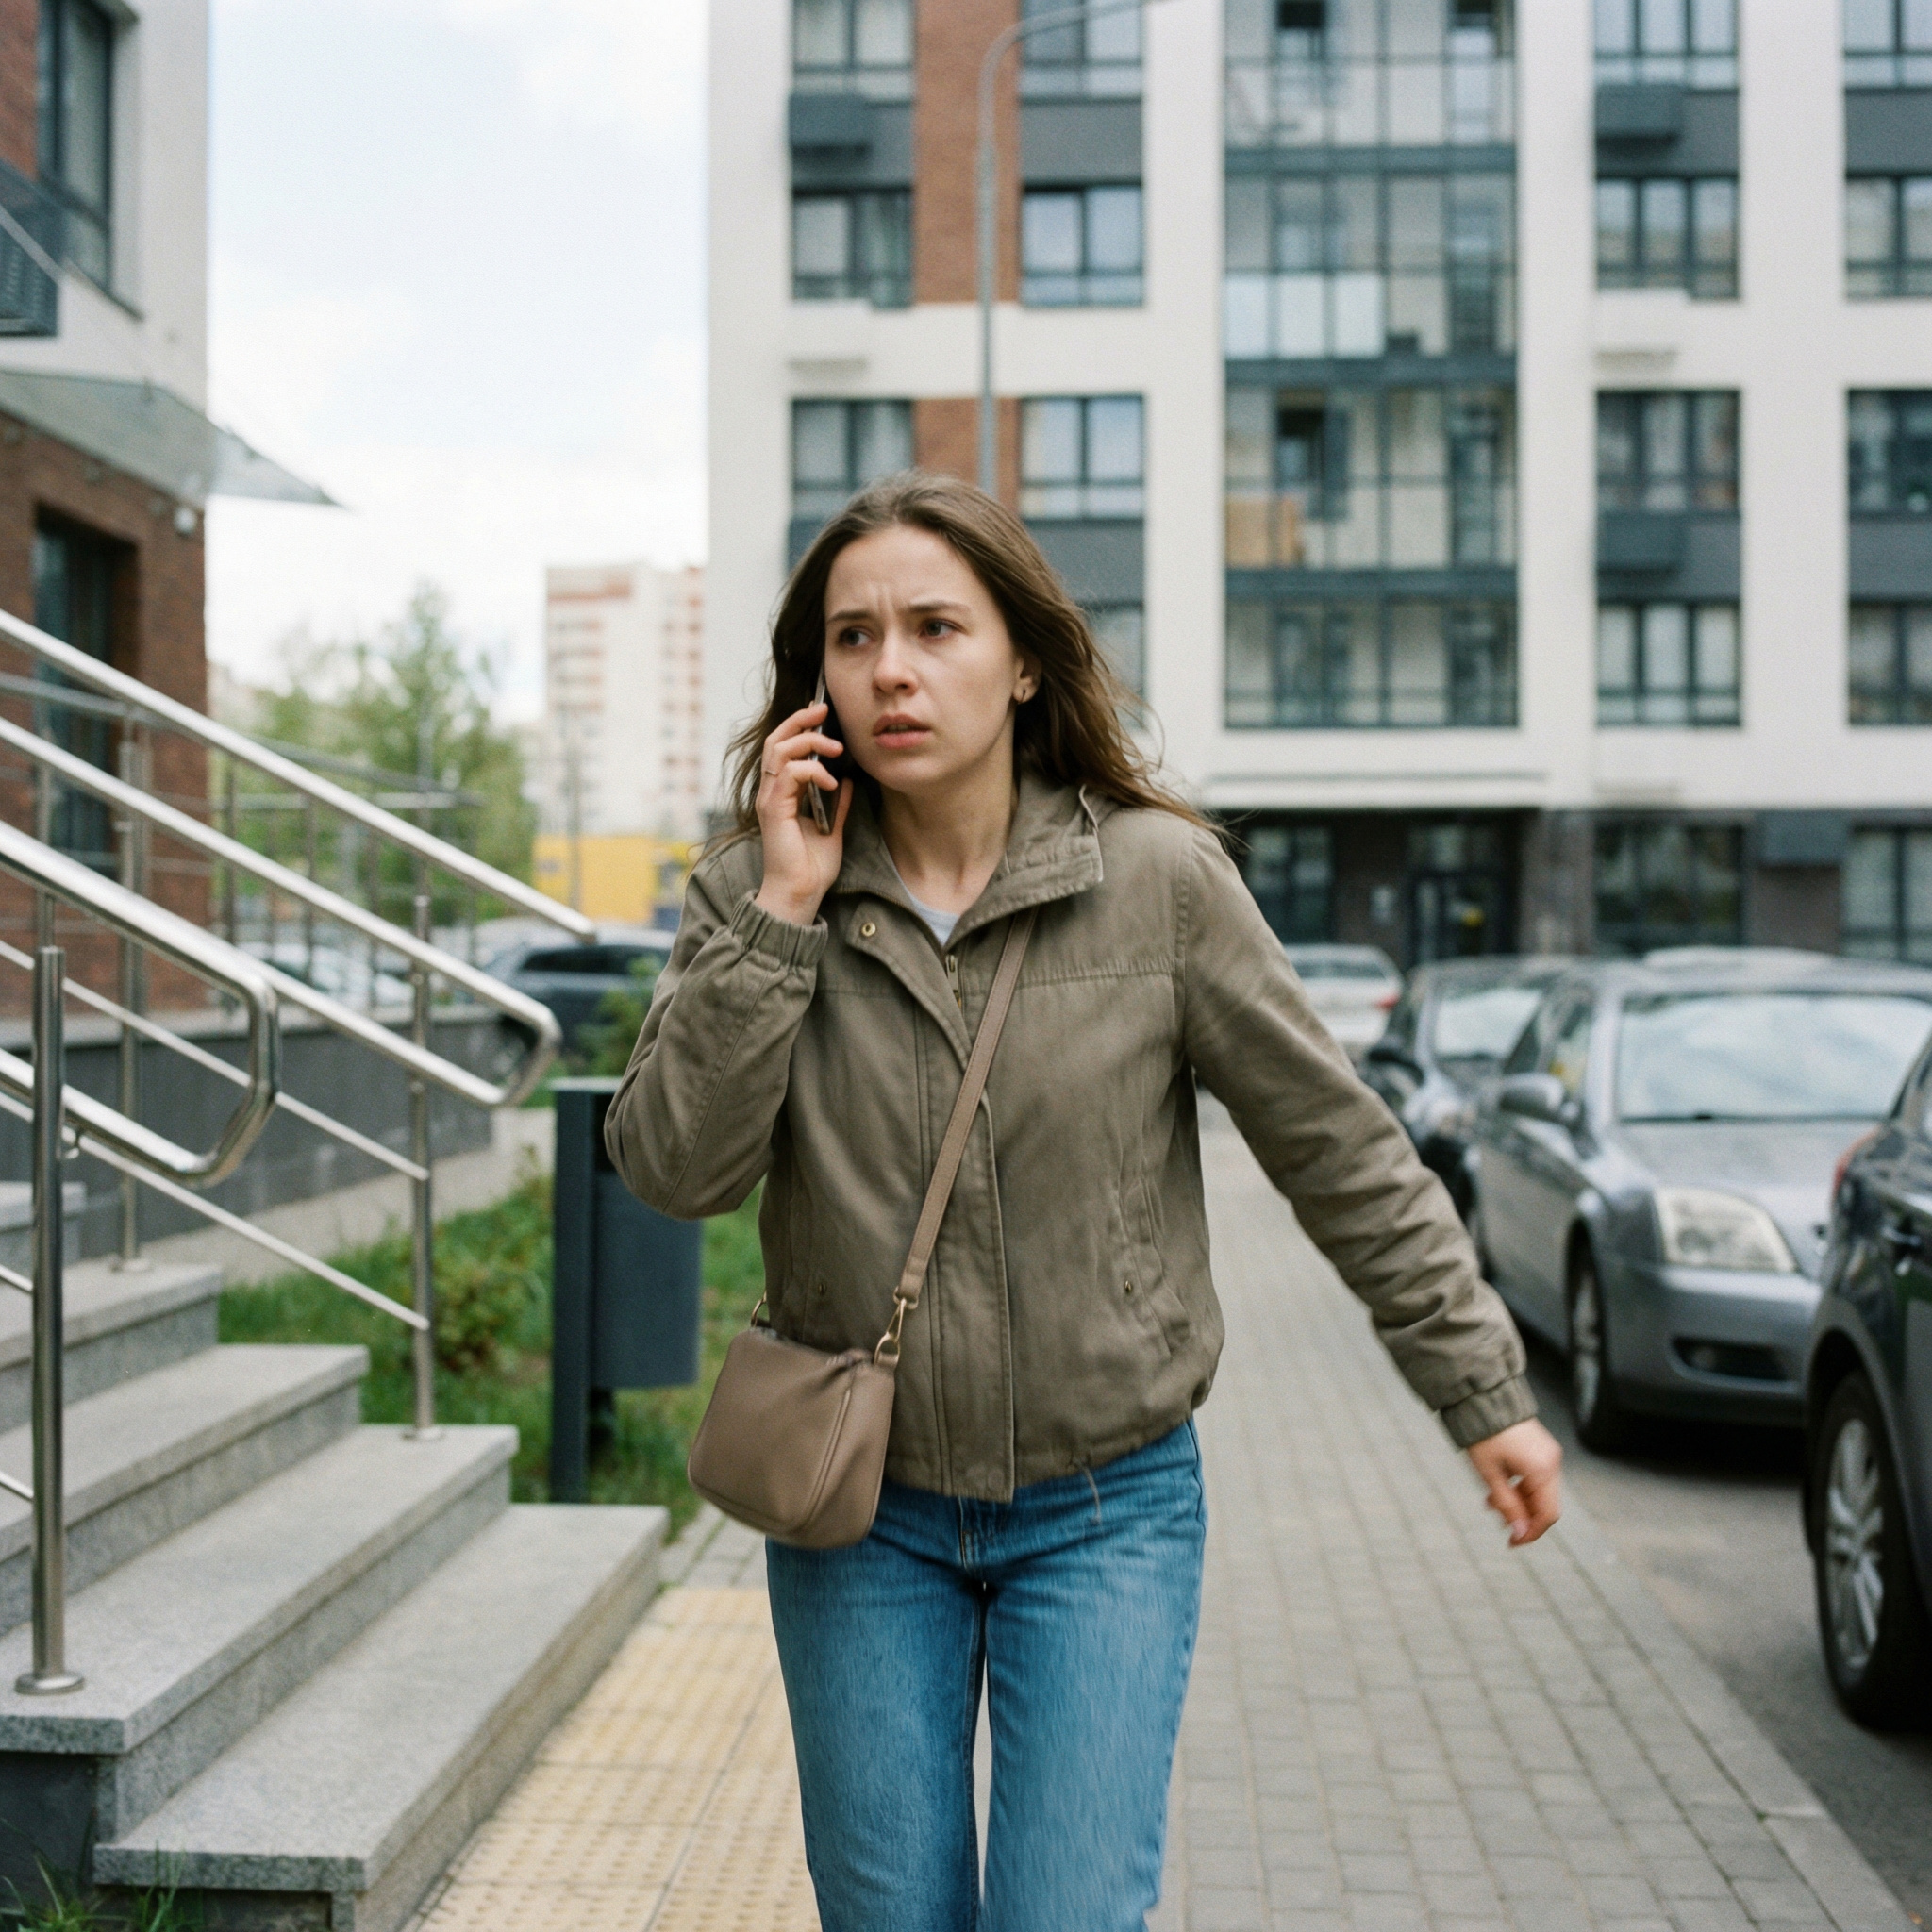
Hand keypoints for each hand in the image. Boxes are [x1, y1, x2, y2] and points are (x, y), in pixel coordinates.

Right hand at [753, 700, 851, 926]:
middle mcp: (771, 792)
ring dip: (809, 742)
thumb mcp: (833, 828)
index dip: (800, 725)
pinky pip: (789, 774)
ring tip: (836, 749)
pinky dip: (813, 771)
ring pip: (779, 750)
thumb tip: (849, 781)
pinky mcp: (774, 809)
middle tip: (824, 710)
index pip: (783, 747)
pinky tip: (833, 783)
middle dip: (800, 720)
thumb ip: (838, 804)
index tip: (822, 713)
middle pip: (775, 740)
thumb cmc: (811, 868)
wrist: (800, 893)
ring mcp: (770, 799)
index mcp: (782, 794)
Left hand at [1466, 1418, 1561, 1545]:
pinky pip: (1535, 1477)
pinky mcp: (1540, 1449)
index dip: (1531, 1533)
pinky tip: (1497, 1489)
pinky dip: (1519, 1487)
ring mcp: (1548, 1454)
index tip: (1512, 1543)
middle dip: (1522, 1516)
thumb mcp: (1490, 1474)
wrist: (1482, 1398)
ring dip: (1517, 1501)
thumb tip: (1520, 1533)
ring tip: (1490, 1502)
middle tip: (1497, 1519)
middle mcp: (1552, 1462)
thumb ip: (1507, 1505)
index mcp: (1543, 1469)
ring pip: (1538, 1491)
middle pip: (1544, 1503)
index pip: (1547, 1514)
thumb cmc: (1483, 1435)